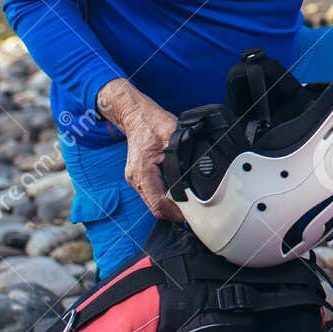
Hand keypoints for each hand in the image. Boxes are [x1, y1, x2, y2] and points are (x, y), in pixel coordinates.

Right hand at [98, 78, 185, 222]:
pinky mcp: (138, 178)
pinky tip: (178, 197)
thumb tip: (197, 170)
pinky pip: (151, 195)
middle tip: (194, 215)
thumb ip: (182, 153)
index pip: (158, 204)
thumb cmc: (151, 123)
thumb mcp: (172, 134)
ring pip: (153, 203)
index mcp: (142, 171)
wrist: (136, 116)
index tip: (192, 215)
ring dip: (169, 208)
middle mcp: (136, 179)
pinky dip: (164, 199)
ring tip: (189, 208)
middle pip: (155, 208)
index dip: (176, 213)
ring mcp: (135, 179)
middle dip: (174, 214)